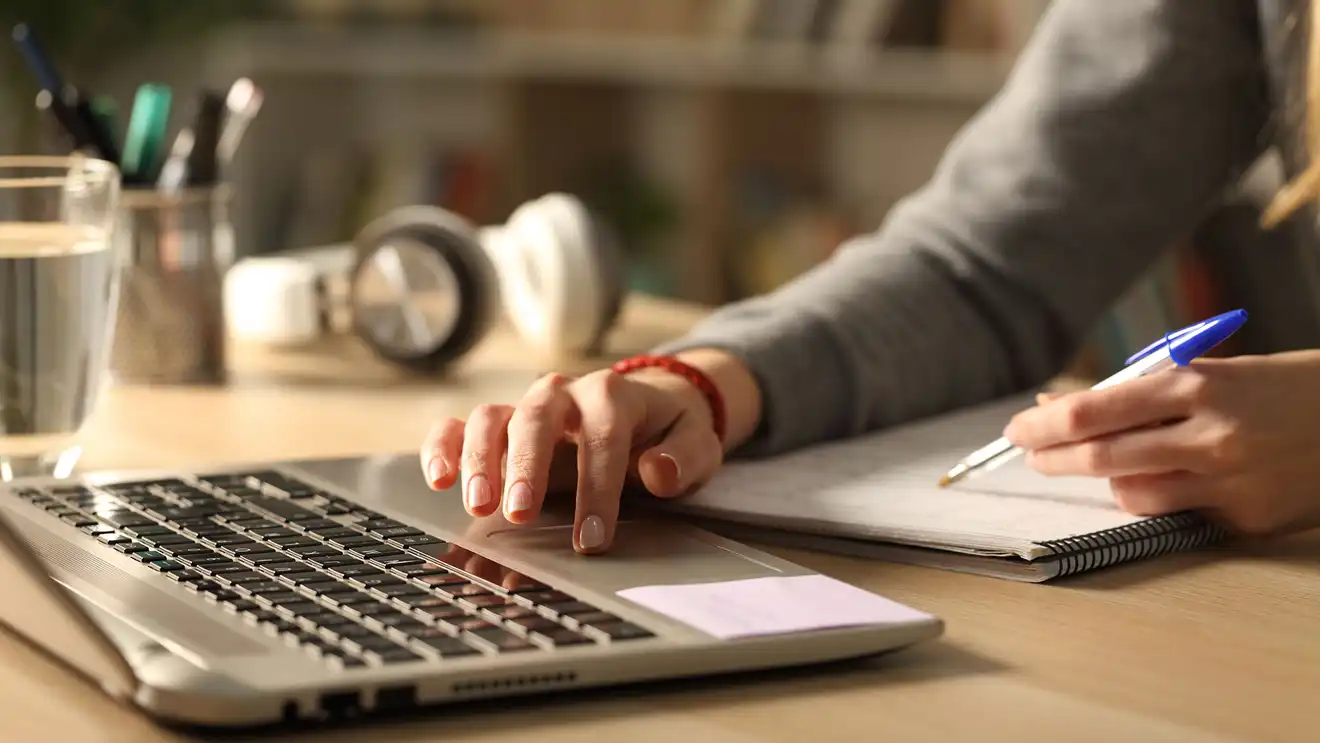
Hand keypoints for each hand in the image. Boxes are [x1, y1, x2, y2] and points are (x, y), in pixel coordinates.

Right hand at [417, 350, 760, 554]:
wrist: (649, 407)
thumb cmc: (668, 432)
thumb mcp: (696, 442)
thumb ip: (685, 457)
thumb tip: (657, 472)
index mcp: (613, 394)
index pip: (602, 435)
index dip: (597, 487)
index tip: (593, 537)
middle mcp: (563, 393)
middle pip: (536, 417)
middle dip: (526, 466)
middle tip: (520, 514)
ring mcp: (525, 408)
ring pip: (492, 418)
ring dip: (481, 459)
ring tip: (479, 505)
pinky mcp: (500, 426)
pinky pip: (460, 425)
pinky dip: (443, 446)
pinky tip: (438, 479)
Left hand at [1003, 351, 1319, 535]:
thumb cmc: (1282, 386)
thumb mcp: (1215, 369)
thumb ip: (1142, 389)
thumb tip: (1063, 404)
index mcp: (1199, 385)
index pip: (1095, 411)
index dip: (1045, 424)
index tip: (1018, 427)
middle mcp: (1211, 435)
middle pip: (1101, 457)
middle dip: (1052, 457)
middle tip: (1029, 453)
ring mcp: (1231, 482)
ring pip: (1131, 494)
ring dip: (1102, 480)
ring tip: (1095, 463)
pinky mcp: (1248, 519)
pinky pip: (1175, 515)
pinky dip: (1153, 497)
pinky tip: (1154, 480)